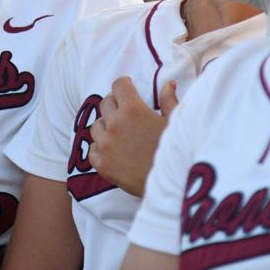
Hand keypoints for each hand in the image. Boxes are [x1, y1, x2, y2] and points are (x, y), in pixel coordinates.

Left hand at [89, 76, 178, 195]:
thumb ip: (169, 101)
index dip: (124, 85)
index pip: (118, 85)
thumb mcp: (175, 124)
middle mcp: (115, 124)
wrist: (171, 186)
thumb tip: (168, 84)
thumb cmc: (177, 152)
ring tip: (119, 132)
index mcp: (133, 109)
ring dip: (106, 125)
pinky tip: (112, 150)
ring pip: (96, 125)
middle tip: (125, 111)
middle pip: (105, 103)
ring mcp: (105, 144)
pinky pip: (93, 149)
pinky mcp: (102, 164)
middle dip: (115, 103)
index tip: (128, 88)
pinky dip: (100, 148)